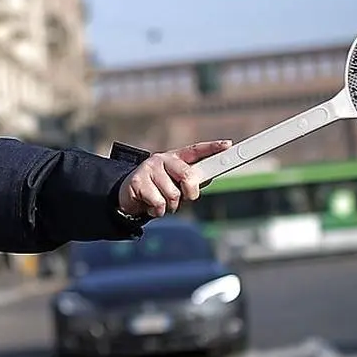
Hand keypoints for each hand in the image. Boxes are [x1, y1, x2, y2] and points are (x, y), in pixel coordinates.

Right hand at [118, 140, 232, 217]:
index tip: (227, 145)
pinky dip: (158, 211)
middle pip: (187, 175)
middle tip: (185, 198)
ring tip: (162, 203)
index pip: (196, 150)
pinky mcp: (138, 181)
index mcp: (175, 157)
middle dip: (190, 192)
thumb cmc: (158, 190)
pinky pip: (158, 202)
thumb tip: (211, 176)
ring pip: (173, 194)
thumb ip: (193, 180)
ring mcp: (149, 168)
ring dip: (171, 206)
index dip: (212, 148)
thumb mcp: (176, 184)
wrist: (128, 197)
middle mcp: (162, 159)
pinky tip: (151, 206)